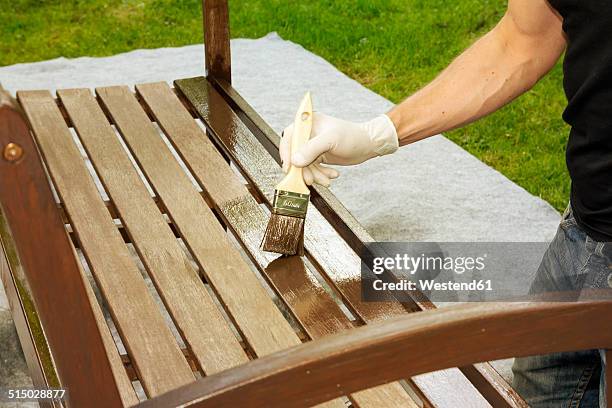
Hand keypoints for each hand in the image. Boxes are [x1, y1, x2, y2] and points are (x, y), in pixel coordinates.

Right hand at [280, 112, 398, 185]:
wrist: (368, 145)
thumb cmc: (352, 136)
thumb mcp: (331, 140)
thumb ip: (312, 149)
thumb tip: (294, 161)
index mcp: (308, 123)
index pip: (289, 137)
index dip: (286, 153)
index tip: (289, 167)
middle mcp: (308, 133)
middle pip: (295, 154)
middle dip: (304, 169)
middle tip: (311, 179)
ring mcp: (312, 145)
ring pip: (304, 164)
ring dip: (314, 175)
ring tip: (326, 180)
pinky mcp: (317, 156)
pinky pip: (312, 168)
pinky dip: (320, 175)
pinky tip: (332, 175)